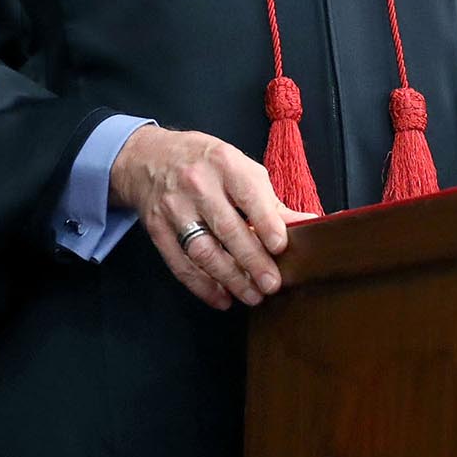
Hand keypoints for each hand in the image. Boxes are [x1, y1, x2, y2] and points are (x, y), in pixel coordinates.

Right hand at [109, 125, 309, 310]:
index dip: (266, 223)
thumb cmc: (204, 163)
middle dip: (252, 261)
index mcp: (224, 163)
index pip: (249, 195)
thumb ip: (270, 201)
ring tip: (251, 295)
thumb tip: (308, 223)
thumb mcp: (239, 168)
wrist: (149, 158)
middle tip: (272, 284)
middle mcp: (197, 184)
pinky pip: (180, 263)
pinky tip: (221, 297)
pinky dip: (201, 285)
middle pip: (227, 228)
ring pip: (203, 251)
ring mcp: (174, 208)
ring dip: (229, 278)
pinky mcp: (157, 229)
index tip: (280, 247)